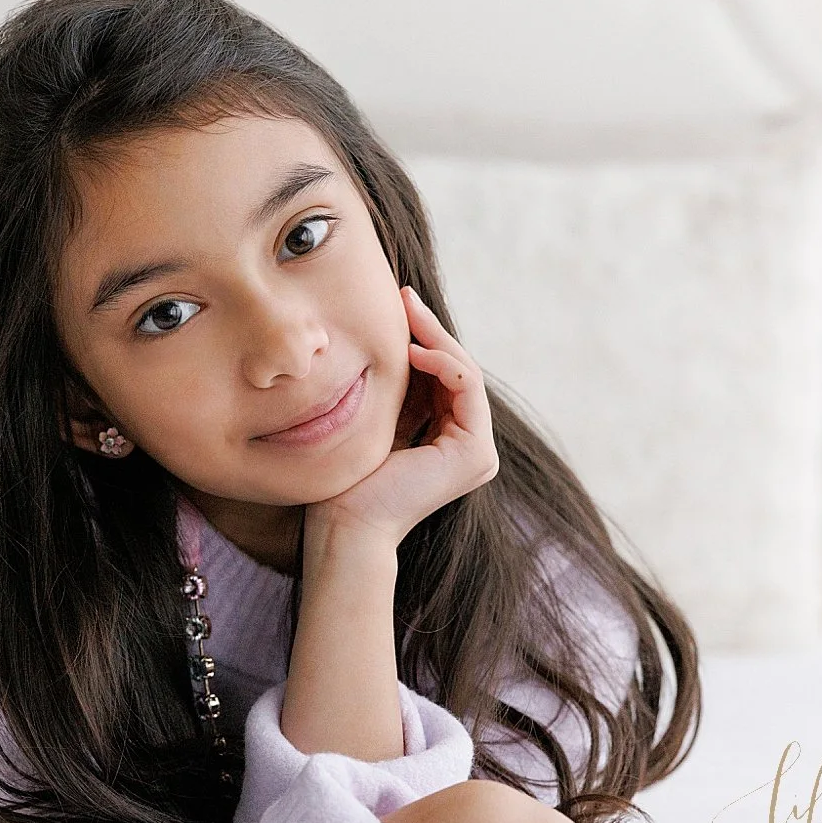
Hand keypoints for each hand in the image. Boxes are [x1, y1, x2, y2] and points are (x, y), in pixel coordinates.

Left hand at [310, 286, 498, 550]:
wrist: (345, 526)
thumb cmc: (344, 483)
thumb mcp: (372, 422)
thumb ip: (391, 392)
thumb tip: (384, 342)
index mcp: (446, 442)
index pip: (440, 378)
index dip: (420, 339)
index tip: (395, 307)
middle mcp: (468, 447)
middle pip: (455, 371)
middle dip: (429, 331)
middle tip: (403, 296)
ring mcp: (477, 452)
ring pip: (463, 373)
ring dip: (435, 338)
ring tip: (407, 312)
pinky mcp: (475, 453)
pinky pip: (466, 387)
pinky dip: (443, 362)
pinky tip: (413, 349)